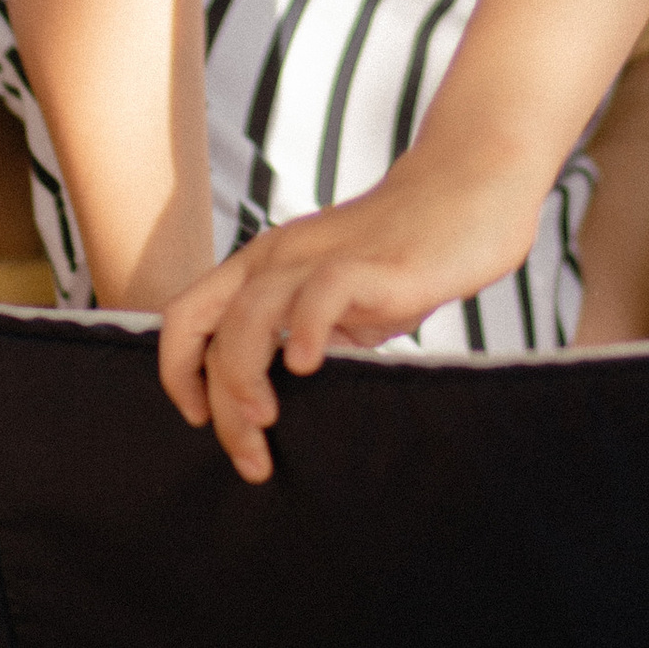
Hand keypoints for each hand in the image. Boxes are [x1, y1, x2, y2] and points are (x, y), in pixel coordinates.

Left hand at [157, 170, 536, 478]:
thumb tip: (277, 402)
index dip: (178, 373)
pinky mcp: (371, 263)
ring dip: (244, 378)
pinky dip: (305, 331)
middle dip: (217, 401)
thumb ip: (303, 334)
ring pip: (249, 315)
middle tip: (251, 456)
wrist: (471, 191)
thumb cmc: (405, 256)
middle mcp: (280, 256)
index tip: (204, 420)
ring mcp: (323, 257)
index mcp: (264, 264)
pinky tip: (310, 367)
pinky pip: (321, 293)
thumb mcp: (338, 299)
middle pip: (209, 327)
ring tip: (267, 422)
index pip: (186, 317)